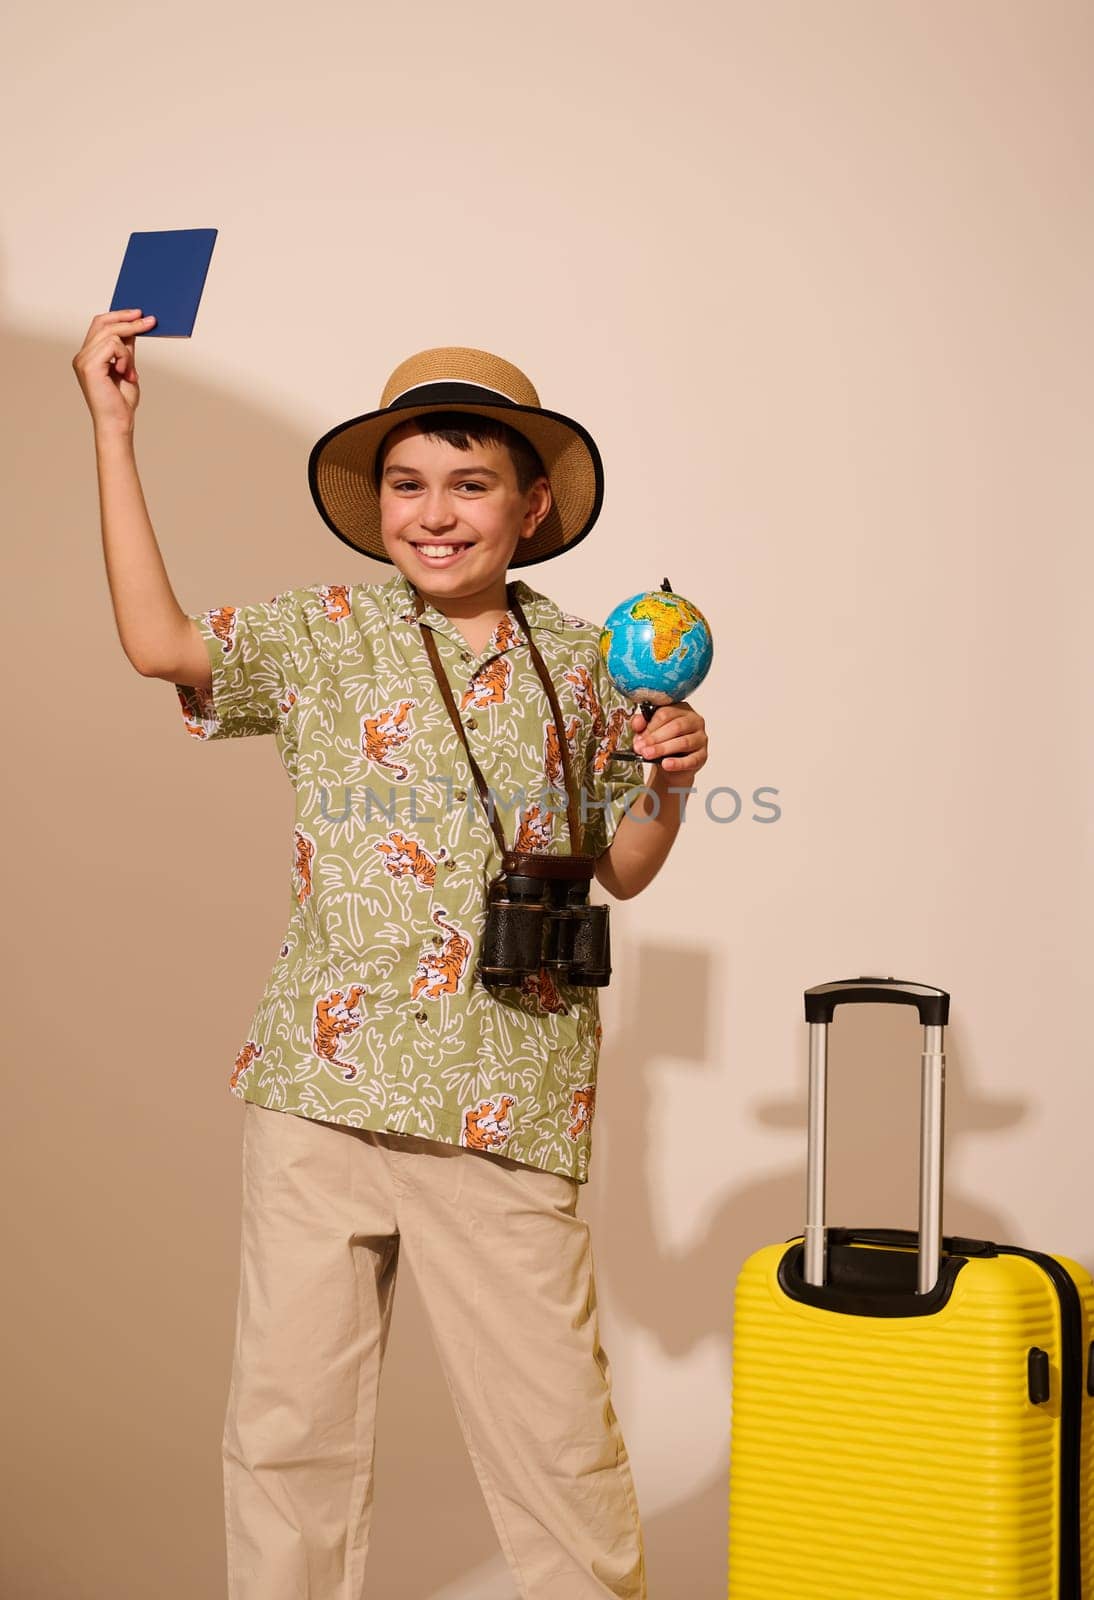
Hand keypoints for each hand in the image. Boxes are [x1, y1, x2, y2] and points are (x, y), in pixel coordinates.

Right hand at [72, 309, 156, 432]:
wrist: (118, 423)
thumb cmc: (122, 402)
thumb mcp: (127, 367)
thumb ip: (126, 349)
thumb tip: (134, 326)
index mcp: (89, 355)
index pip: (100, 325)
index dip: (119, 316)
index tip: (139, 313)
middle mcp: (82, 356)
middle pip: (103, 323)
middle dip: (128, 320)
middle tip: (151, 320)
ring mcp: (83, 360)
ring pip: (111, 334)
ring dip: (128, 351)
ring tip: (130, 372)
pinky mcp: (89, 366)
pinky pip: (113, 345)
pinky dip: (125, 358)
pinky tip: (126, 374)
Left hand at [630, 701, 707, 773]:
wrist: (670, 765)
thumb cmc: (662, 742)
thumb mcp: (649, 731)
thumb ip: (642, 723)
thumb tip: (638, 722)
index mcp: (681, 709)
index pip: (666, 713)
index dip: (651, 726)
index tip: (638, 738)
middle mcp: (694, 721)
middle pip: (676, 727)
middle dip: (655, 738)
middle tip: (640, 748)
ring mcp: (701, 738)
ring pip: (683, 742)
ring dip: (663, 749)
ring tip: (648, 755)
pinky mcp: (702, 755)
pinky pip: (691, 760)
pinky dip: (678, 763)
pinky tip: (666, 764)